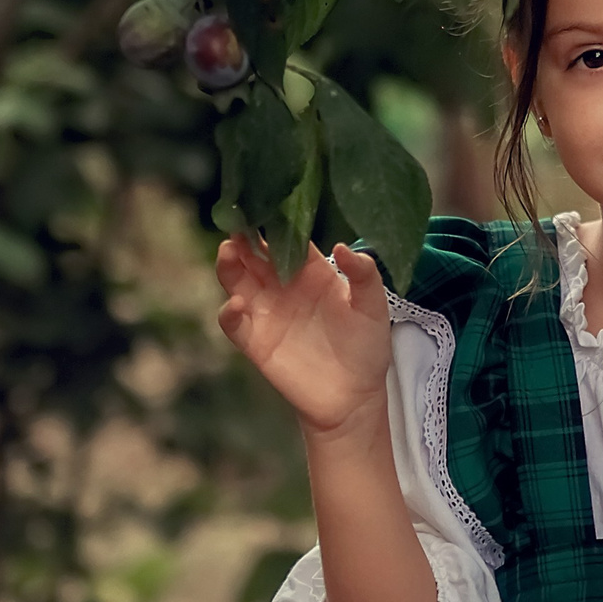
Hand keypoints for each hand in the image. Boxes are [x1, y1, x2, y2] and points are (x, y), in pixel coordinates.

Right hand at [215, 236, 393, 437]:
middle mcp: (283, 286)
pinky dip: (230, 313)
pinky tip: (238, 305)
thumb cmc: (366, 346)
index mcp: (311, 271)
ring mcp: (266, 311)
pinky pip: (233, 323)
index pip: (287, 240)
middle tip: (238, 227)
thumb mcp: (373, 307)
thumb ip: (364, 275)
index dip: (275, 224)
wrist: (354, 395)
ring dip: (229, 265)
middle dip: (244, 240)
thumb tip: (342, 246)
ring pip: (237, 281)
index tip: (264, 206)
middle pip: (255, 256)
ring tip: (229, 252)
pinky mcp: (255, 340)